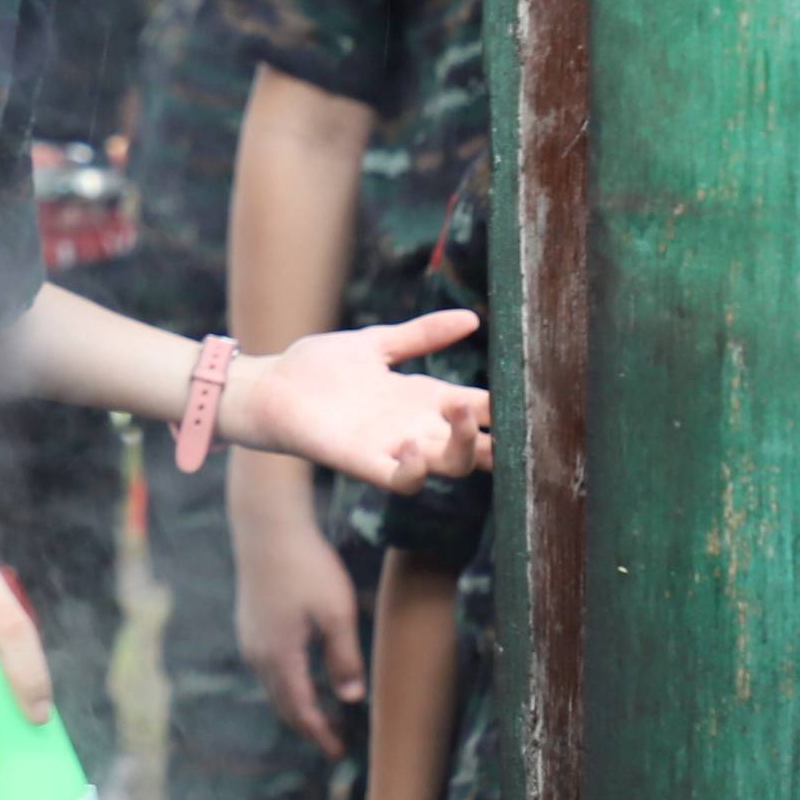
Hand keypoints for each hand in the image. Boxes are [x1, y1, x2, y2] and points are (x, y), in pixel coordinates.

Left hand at [227, 313, 490, 491]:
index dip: (507, 407)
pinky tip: (413, 448)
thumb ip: (422, 334)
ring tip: (459, 415)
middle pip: (476, 447)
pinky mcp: (363, 462)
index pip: (482, 410)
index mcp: (424, 399)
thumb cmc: (319, 367)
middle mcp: (416, 427)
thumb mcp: (378, 343)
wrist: (270, 385)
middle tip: (488, 406)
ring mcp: (392, 447)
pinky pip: (400, 481)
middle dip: (493, 434)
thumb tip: (473, 318)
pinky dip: (413, 471)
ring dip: (463, 448)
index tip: (529, 394)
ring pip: (448, 466)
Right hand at [230, 477, 362, 753]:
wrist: (266, 526)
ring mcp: (249, 639)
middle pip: (283, 704)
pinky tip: (300, 679)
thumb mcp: (337, 613)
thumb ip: (344, 659)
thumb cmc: (307, 565)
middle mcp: (258, 654)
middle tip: (332, 744)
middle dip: (308, 727)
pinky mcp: (249, 624)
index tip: (338, 753)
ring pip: (273, 686)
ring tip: (320, 717)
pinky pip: (267, 668)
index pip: (302, 710)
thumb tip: (351, 699)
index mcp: (281, 657)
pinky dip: (286, 684)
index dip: (321, 734)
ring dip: (296, 706)